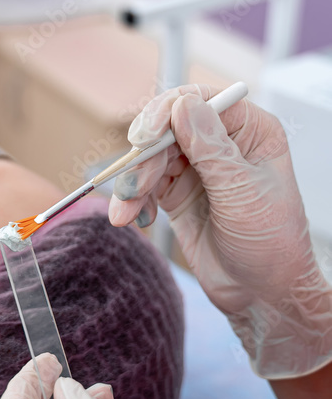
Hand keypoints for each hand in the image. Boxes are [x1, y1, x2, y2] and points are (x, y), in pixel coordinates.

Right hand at [108, 85, 331, 378]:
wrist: (263, 296)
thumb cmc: (273, 246)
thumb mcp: (243, 194)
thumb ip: (212, 150)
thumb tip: (183, 105)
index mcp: (250, 131)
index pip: (200, 102)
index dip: (167, 113)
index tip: (144, 137)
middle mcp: (222, 143)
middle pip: (167, 127)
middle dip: (144, 157)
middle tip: (131, 185)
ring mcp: (197, 168)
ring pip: (150, 157)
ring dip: (133, 183)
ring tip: (125, 211)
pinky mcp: (177, 193)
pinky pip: (145, 184)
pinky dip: (134, 199)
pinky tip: (135, 218)